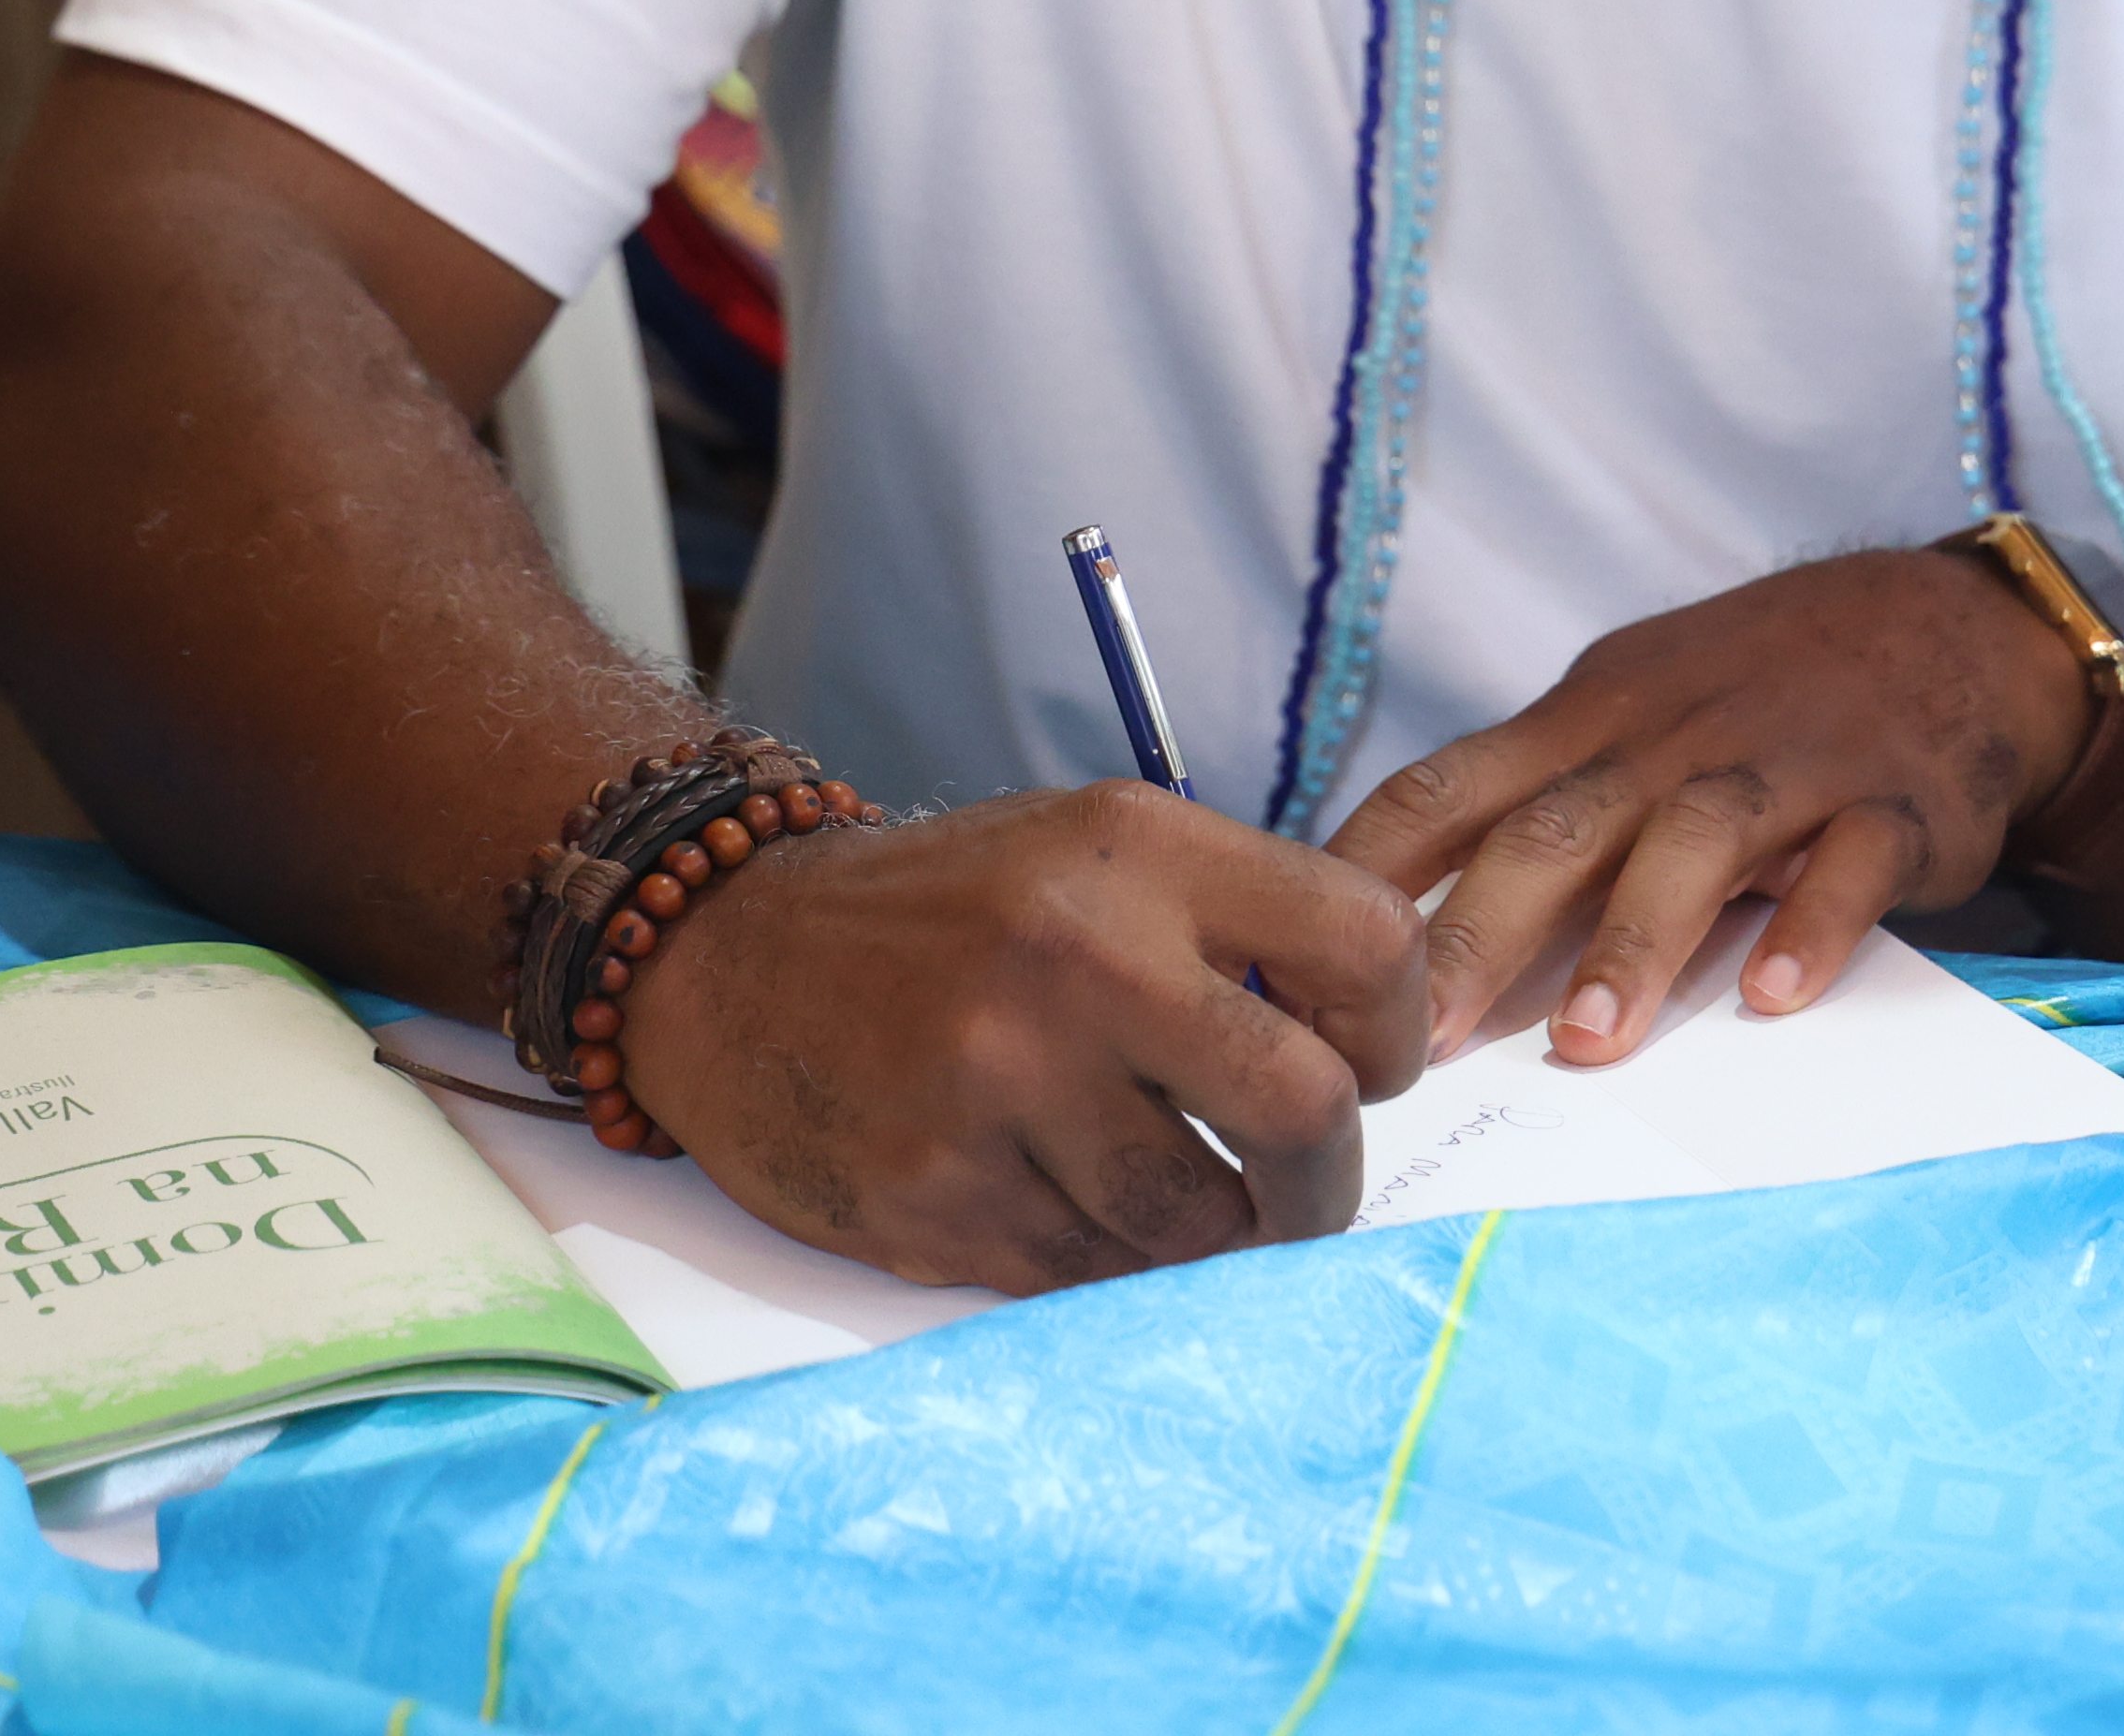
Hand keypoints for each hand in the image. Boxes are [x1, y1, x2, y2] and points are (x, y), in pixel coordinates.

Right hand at [618, 782, 1426, 1293]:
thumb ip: (1232, 925)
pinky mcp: (938, 1194)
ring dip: (1209, 1236)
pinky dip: (1104, 1261)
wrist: (727, 954)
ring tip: (1171, 1198)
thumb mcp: (1093, 851)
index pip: (1365, 944)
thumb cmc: (946, 913)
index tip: (1368, 1069)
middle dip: (1327, 1182)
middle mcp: (1077, 958)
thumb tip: (1374, 1047)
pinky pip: (1087, 1273)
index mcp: (1136, 851)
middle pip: (1304, 1111)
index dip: (1396, 1031)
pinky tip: (1065, 1203)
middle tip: (1304, 1194)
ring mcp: (1000, 1085)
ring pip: (1196, 1224)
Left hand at [1326, 547, 2087, 1063]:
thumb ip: (1534, 809)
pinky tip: (1774, 992)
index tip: (1300, 961)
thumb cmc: (1754, 693)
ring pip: (1696, 842)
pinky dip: (1813, 921)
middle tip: (1416, 1041)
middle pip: (1559, 827)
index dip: (1371, 871)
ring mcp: (1786, 762)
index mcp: (1586, 719)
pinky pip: (1852, 860)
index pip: (1451, 786)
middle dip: (1481, 929)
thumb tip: (1393, 929)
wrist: (1947, 625)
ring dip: (1636, 939)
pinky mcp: (1895, 801)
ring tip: (1586, 1040)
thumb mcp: (1628, 714)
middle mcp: (1671, 736)